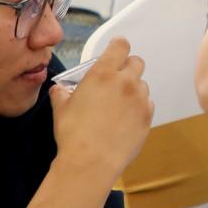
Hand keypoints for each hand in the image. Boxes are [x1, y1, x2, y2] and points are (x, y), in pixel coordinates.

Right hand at [50, 38, 152, 180]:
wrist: (92, 161)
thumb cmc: (73, 133)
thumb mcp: (60, 109)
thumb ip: (61, 94)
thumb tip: (59, 89)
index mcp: (103, 73)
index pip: (120, 45)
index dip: (118, 46)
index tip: (115, 51)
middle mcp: (125, 82)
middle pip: (137, 62)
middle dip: (128, 67)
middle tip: (116, 80)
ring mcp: (140, 100)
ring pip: (143, 85)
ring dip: (134, 89)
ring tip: (119, 105)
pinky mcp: (148, 117)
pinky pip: (147, 105)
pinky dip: (139, 108)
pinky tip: (126, 120)